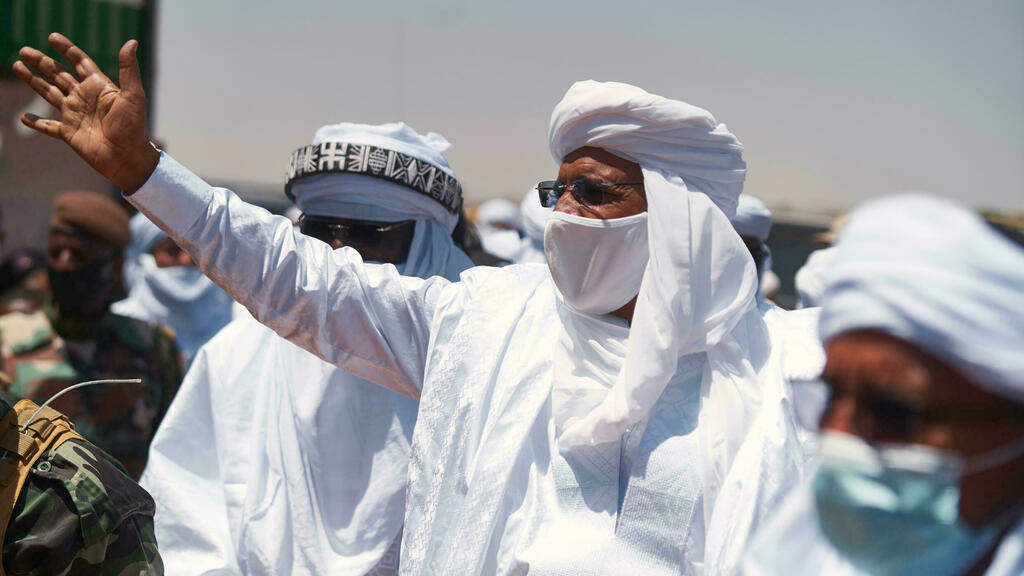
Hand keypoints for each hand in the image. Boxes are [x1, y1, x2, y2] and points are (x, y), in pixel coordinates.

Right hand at [12, 33, 158, 192]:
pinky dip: (36, 123)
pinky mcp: (69, 133)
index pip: (80, 62)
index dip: (66, 49)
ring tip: (17, 66)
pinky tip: (24, 117)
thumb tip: (131, 41)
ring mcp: (75, 114)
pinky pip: (49, 127)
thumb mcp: (133, 95)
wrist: (128, 158)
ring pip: (49, 93)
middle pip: (59, 74)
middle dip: (42, 62)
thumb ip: (129, 69)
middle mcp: (85, 97)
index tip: (52, 37)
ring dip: (33, 81)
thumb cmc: (134, 127)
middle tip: (23, 50)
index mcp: (99, 86)